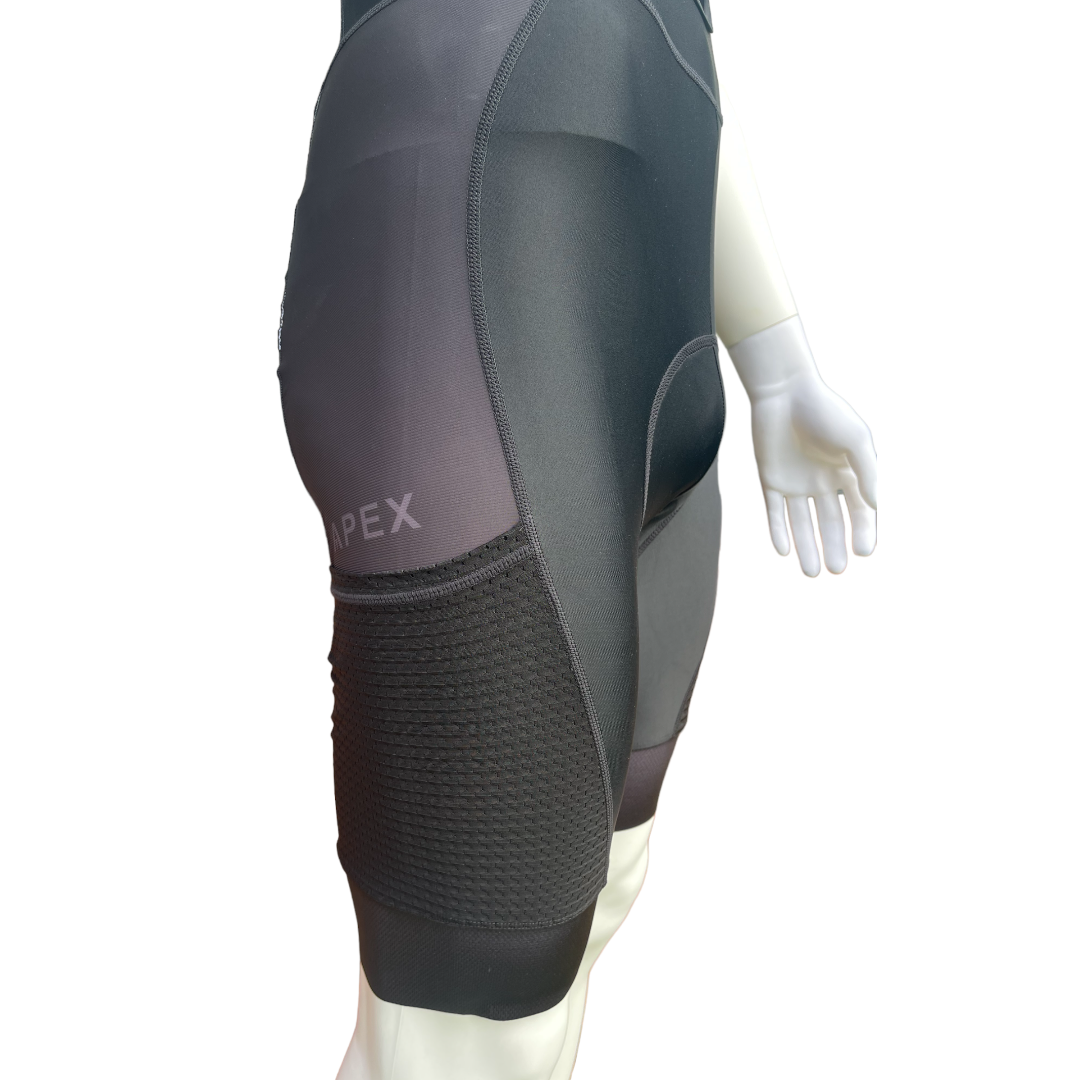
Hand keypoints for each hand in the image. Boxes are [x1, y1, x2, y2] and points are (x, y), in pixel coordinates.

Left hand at [728, 317, 877, 575]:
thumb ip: (867, 471)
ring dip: (807, 547)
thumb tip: (874, 505)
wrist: (785, 390)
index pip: (859, 510)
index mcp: (848, 471)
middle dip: (835, 546)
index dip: (863, 531)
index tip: (864, 552)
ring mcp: (796, 482)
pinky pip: (775, 512)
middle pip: (831, 522)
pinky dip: (779, 531)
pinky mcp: (771, 479)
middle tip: (837, 571)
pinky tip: (784, 551)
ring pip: (802, 523)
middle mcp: (823, 481)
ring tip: (813, 573)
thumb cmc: (825, 410)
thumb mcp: (855, 439)